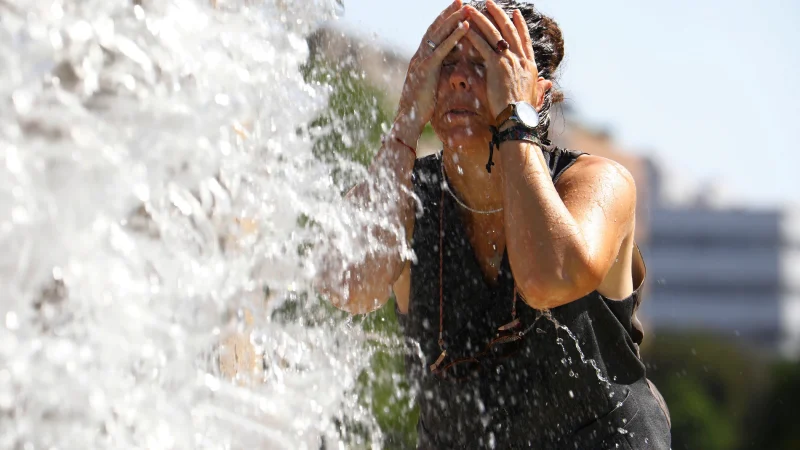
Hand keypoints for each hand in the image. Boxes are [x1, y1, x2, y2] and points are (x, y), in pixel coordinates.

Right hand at [394, 1, 469, 141]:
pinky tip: (465, 26)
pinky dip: (454, 36)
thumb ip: (436, 72)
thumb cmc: (421, 106)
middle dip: (448, 14)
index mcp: (422, 58)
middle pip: (436, 29)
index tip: (456, 10)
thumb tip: (446, 66)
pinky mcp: (427, 68)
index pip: (434, 35)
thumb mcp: (430, 84)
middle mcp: (420, 55)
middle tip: (461, 0)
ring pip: (439, 34)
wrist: (409, 118)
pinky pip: (443, 48)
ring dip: (453, 19)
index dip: (444, 21)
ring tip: (466, 8)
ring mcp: (422, 60)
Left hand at [464, 1, 539, 118]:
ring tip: (471, 9)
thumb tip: (547, 84)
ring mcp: (509, 60)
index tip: (515, 13)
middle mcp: (521, 59)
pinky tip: (464, 27)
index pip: (525, 39)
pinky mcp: (496, 66)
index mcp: (530, 65)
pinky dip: (473, 35)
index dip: (520, 25)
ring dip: (481, 19)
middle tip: (489, 2)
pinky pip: (483, 46)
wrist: (518, 118)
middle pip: (509, 30)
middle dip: (498, 14)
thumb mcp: (535, 96)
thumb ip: (540, 87)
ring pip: (494, 33)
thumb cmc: (525, 112)